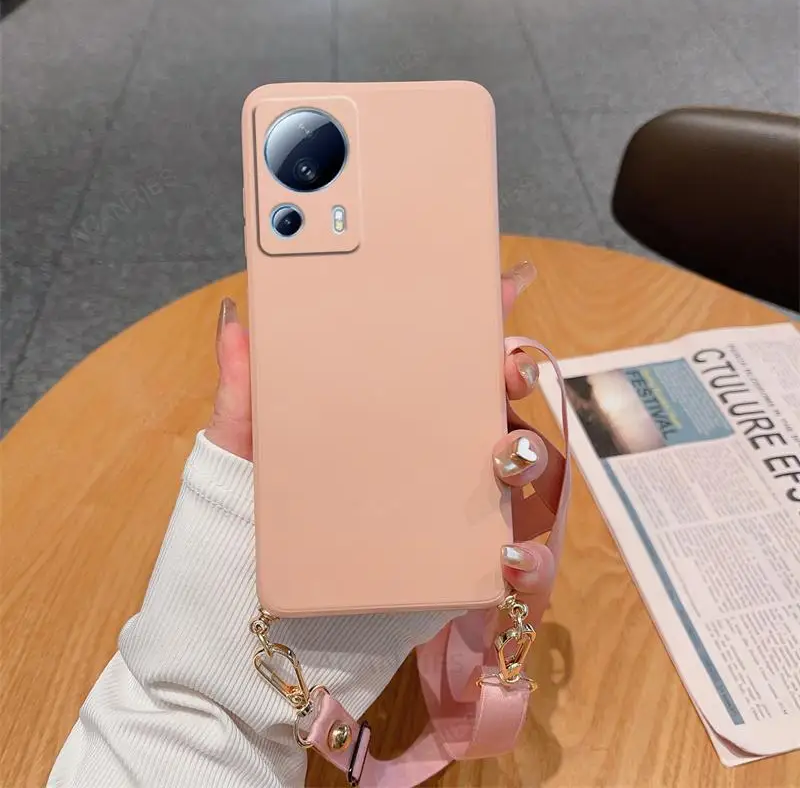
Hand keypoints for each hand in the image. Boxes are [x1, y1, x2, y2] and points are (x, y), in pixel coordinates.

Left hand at [206, 260, 550, 604]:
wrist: (253, 605)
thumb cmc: (257, 514)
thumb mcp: (245, 445)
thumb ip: (244, 387)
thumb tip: (232, 316)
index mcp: (393, 414)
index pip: (446, 360)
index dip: (481, 320)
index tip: (505, 283)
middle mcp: (432, 454)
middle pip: (494, 405)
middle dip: (517, 375)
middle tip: (509, 368)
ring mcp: (452, 510)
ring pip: (517, 475)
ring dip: (530, 457)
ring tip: (505, 455)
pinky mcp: (460, 571)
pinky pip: (517, 566)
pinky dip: (530, 561)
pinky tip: (508, 555)